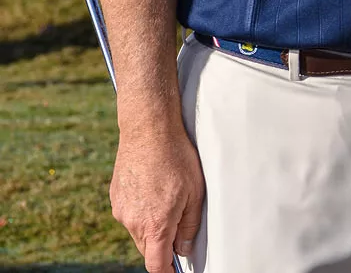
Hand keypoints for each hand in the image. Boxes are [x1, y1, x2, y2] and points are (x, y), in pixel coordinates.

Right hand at [111, 114, 203, 272]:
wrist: (148, 130)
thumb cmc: (177, 158)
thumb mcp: (195, 192)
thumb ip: (189, 225)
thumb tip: (184, 248)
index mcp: (155, 224)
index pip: (156, 263)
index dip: (166, 271)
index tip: (174, 270)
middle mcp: (133, 222)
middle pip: (147, 248)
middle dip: (162, 244)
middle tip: (179, 224)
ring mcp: (121, 210)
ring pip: (138, 231)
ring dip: (152, 225)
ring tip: (168, 197)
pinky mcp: (115, 197)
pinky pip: (129, 214)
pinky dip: (142, 210)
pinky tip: (154, 189)